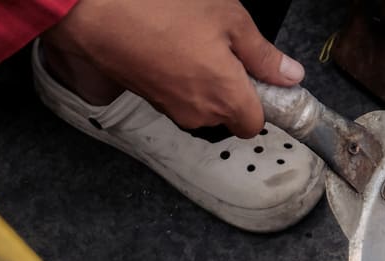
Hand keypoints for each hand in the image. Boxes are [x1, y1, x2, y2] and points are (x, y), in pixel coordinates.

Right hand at [43, 0, 303, 137]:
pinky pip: (177, 95)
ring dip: (206, 82)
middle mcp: (199, 113)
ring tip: (195, 42)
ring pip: (202, 106)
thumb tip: (291, 76)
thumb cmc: (163, 8)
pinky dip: (181, 77)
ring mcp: (170, 108)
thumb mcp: (229, 19)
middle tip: (226, 50)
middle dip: (233, 91)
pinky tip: (173, 45)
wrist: (93, 11)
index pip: (254, 125)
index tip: (259, 77)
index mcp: (227, 99)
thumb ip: (263, 54)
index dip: (260, 102)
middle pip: (229, 117)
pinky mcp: (148, 97)